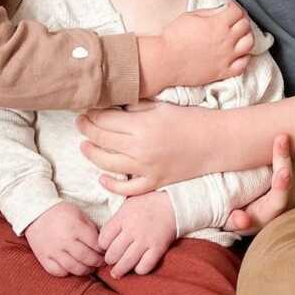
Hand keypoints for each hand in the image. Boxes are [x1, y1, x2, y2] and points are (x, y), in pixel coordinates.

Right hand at [24, 202, 103, 276]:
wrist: (36, 212)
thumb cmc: (60, 212)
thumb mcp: (78, 213)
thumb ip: (90, 227)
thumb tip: (101, 243)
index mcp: (75, 227)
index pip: (95, 244)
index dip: (102, 250)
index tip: (105, 251)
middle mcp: (65, 241)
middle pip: (86, 258)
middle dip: (97, 262)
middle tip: (101, 262)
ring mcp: (54, 251)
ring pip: (74, 268)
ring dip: (85, 270)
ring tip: (90, 267)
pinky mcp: (44, 258)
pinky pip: (58, 272)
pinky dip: (68, 272)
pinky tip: (73, 268)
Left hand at [77, 102, 215, 193]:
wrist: (215, 143)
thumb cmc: (190, 119)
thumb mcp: (161, 106)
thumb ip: (136, 107)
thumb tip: (113, 105)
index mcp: (141, 126)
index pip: (105, 120)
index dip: (91, 114)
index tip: (85, 109)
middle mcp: (140, 149)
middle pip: (102, 140)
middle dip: (87, 130)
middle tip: (80, 123)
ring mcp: (146, 169)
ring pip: (108, 165)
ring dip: (92, 154)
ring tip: (85, 146)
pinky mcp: (153, 183)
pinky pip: (126, 189)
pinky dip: (111, 185)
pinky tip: (102, 177)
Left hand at [98, 192, 176, 277]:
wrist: (173, 204)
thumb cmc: (147, 202)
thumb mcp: (128, 200)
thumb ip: (115, 213)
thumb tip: (102, 211)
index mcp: (123, 217)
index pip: (103, 239)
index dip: (102, 245)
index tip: (106, 246)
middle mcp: (132, 229)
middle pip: (112, 254)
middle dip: (110, 259)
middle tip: (111, 259)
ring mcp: (145, 240)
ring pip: (125, 263)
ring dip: (119, 270)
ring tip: (117, 271)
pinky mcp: (157, 248)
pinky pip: (143, 267)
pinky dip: (139, 270)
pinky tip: (137, 266)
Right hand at [161, 2, 253, 85]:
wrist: (166, 60)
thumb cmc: (174, 37)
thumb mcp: (191, 16)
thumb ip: (210, 12)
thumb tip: (222, 10)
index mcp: (218, 24)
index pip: (238, 11)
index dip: (235, 7)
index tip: (230, 7)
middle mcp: (226, 40)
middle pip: (246, 25)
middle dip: (242, 19)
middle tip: (235, 19)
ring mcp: (226, 57)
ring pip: (249, 44)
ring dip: (247, 36)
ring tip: (240, 35)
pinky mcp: (223, 72)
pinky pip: (243, 65)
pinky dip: (244, 57)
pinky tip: (239, 53)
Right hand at [224, 133, 294, 233]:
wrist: (247, 212)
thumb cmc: (236, 215)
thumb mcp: (230, 221)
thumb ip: (235, 221)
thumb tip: (242, 220)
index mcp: (270, 216)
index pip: (280, 200)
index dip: (282, 187)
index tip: (283, 173)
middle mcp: (284, 205)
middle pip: (290, 182)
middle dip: (286, 160)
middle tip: (282, 139)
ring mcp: (290, 190)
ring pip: (294, 170)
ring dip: (289, 152)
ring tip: (283, 134)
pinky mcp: (290, 178)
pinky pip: (293, 163)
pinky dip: (289, 150)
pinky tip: (284, 135)